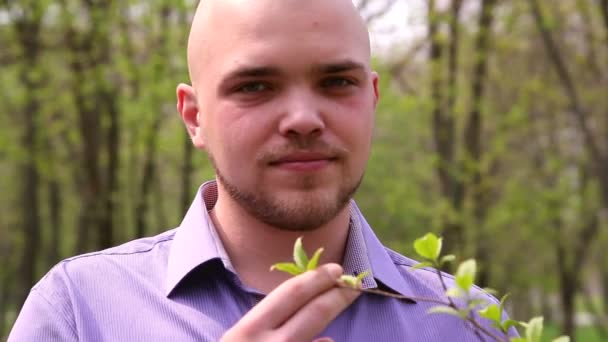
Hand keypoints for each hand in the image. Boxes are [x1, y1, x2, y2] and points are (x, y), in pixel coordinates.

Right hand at [221, 263, 359, 341]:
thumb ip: (269, 328)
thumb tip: (317, 326)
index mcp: (248, 331)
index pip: (291, 294)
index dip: (317, 279)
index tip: (336, 270)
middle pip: (315, 314)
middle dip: (339, 297)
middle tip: (355, 286)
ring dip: (334, 328)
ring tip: (341, 312)